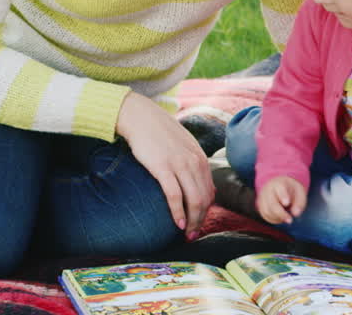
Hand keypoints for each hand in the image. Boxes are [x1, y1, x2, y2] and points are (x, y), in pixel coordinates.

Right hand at [116, 92, 213, 238]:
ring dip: (192, 221)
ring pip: (193, 200)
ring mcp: (180, 164)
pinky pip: (174, 195)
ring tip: (186, 233)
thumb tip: (200, 185)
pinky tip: (177, 223)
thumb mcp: (184, 146)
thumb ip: (194, 164)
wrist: (140, 117)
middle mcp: (194, 162)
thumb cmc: (159, 132)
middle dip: (200, 221)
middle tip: (193, 235)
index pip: (210, 192)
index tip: (198, 224)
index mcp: (200, 158)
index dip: (206, 212)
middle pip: (204, 199)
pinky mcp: (163, 167)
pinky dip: (177, 212)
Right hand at [256, 176, 305, 224]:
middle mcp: (268, 189)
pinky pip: (265, 215)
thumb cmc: (292, 191)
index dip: (283, 196)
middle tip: (290, 220)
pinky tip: (281, 218)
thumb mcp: (299, 193)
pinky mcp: (260, 205)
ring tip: (287, 219)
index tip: (287, 203)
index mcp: (279, 183)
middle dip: (281, 214)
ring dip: (278, 218)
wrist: (280, 186)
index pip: (280, 189)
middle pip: (272, 203)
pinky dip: (274, 219)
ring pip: (267, 211)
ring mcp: (262, 197)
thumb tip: (295, 214)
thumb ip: (299, 203)